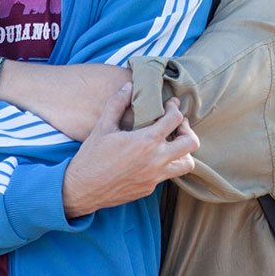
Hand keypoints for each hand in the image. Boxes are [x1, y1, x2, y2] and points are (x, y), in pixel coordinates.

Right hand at [61, 83, 198, 216]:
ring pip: (187, 164)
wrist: (82, 189)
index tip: (170, 105)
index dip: (175, 108)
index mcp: (146, 141)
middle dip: (187, 130)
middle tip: (177, 125)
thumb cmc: (91, 156)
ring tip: (172, 144)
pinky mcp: (150, 188)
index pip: (175, 119)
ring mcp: (155, 177)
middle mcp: (156, 160)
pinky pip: (169, 175)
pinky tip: (154, 157)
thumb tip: (129, 86)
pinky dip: (167, 164)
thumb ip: (117, 104)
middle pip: (191, 143)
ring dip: (184, 152)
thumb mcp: (103, 126)